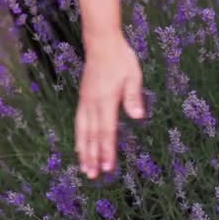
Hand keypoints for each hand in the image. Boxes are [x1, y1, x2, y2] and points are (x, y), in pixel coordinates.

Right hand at [75, 31, 144, 178]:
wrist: (101, 43)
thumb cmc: (121, 59)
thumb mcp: (134, 76)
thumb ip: (134, 97)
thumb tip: (139, 117)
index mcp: (106, 100)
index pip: (107, 131)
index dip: (107, 151)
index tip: (108, 168)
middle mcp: (92, 104)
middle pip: (92, 136)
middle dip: (92, 157)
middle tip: (93, 176)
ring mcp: (86, 101)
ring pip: (82, 131)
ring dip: (83, 151)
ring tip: (84, 168)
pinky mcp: (83, 98)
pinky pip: (79, 122)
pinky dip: (79, 138)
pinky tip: (80, 147)